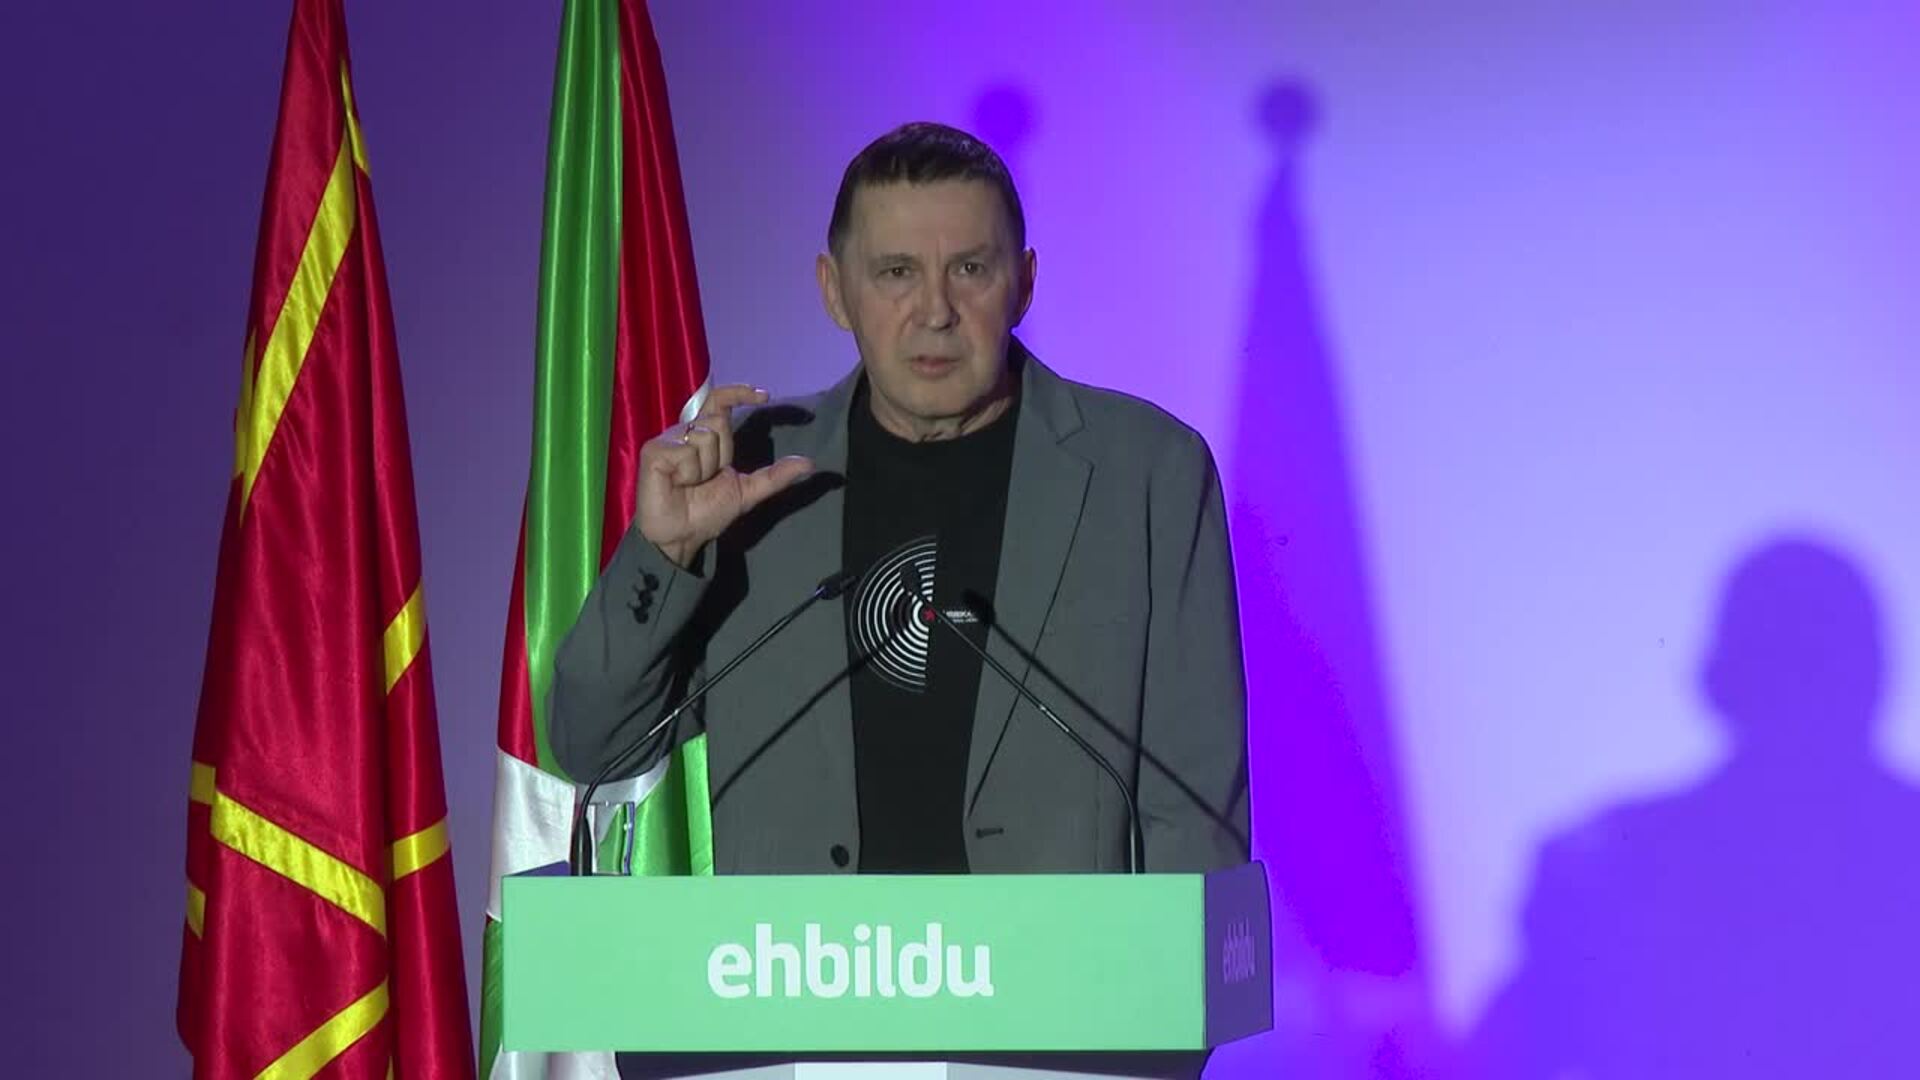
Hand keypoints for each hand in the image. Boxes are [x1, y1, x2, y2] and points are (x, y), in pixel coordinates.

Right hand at [635, 384, 814, 568]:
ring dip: (703, 468)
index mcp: (705, 436)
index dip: (740, 393)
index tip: (766, 395)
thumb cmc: (706, 512)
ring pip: (705, 436)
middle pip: (719, 423)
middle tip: (704, 480)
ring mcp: (667, 439)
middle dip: (720, 456)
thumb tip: (809, 463)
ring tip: (687, 484)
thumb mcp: (747, 491)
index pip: (721, 401)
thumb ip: (775, 476)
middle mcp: (686, 431)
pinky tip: (675, 483)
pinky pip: (686, 452)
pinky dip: (687, 472)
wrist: (681, 536)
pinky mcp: (653, 450)